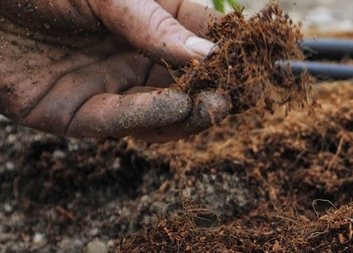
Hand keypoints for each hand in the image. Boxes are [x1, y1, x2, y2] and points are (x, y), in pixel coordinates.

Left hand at [0, 0, 229, 141]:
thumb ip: (153, 25)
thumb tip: (210, 56)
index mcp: (145, 15)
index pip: (200, 36)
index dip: (233, 50)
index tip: (263, 61)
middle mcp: (130, 53)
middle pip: (187, 80)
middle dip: (218, 88)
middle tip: (246, 94)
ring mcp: (105, 85)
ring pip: (160, 110)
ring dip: (191, 111)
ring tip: (217, 105)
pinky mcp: (73, 114)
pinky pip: (119, 121)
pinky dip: (151, 118)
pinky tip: (178, 108)